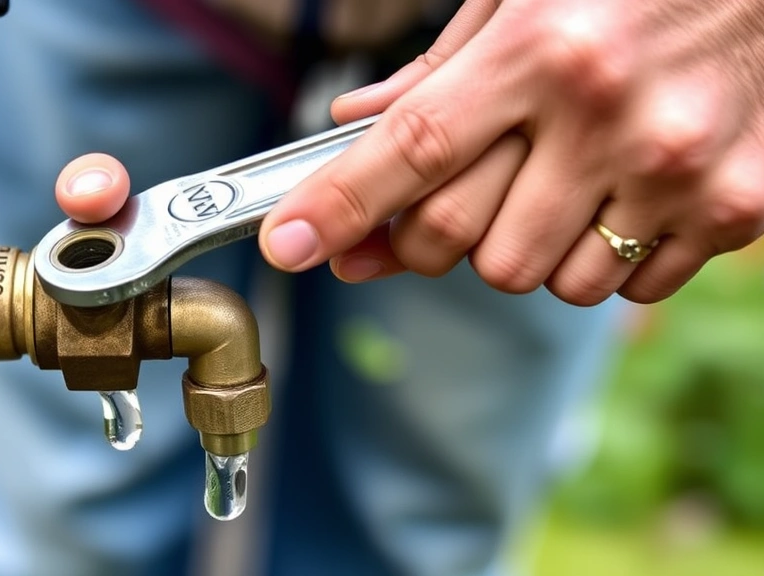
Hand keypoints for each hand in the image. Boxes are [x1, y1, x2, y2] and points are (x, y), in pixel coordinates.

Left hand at [258, 0, 763, 305]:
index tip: (288, 245)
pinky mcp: (734, 209)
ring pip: (540, 280)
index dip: (336, 205)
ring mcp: (673, 170)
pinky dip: (600, 260)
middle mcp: (605, 113)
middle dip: (426, 240)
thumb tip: (355, 121)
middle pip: (460, 241)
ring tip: (553, 186)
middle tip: (436, 207)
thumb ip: (438, 68)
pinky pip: (624, 289)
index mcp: (542, 48)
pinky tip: (616, 198)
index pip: (411, 148)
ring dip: (521, 251)